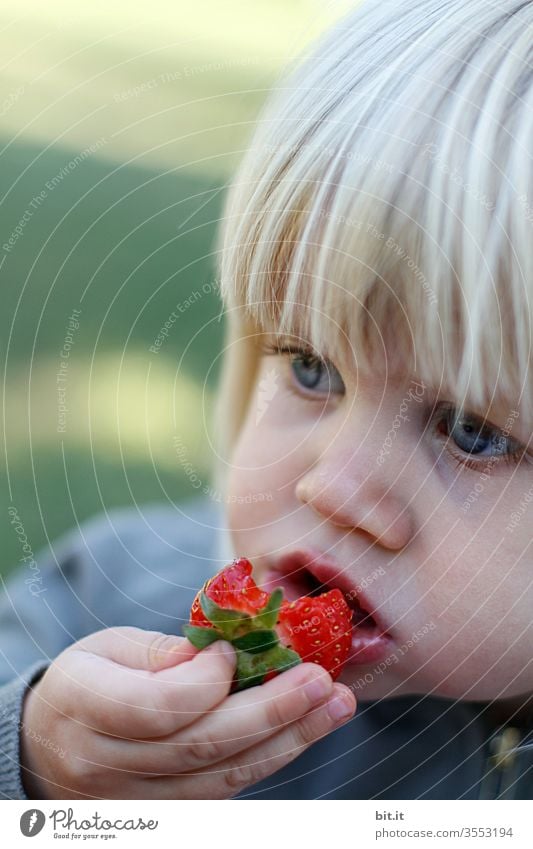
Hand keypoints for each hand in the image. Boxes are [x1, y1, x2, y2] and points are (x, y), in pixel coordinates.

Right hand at [20, 626, 355, 797]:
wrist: (52, 746)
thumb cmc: (87, 681)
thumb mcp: (109, 647)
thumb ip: (163, 653)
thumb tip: (226, 657)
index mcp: (83, 707)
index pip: (155, 707)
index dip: (207, 682)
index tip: (236, 651)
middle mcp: (106, 766)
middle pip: (200, 747)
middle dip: (271, 712)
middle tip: (322, 680)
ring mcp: (136, 801)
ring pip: (222, 777)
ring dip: (289, 740)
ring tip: (335, 705)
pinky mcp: (167, 815)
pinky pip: (225, 791)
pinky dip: (270, 757)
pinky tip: (305, 728)